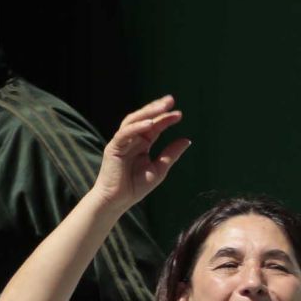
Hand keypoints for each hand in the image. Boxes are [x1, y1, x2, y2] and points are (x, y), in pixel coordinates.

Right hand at [87, 96, 190, 212]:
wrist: (118, 200)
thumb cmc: (136, 186)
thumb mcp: (160, 168)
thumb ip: (171, 154)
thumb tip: (188, 140)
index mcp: (142, 143)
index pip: (155, 126)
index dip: (166, 118)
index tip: (179, 114)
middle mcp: (131, 140)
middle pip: (143, 119)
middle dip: (156, 108)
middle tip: (171, 100)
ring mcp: (121, 142)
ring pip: (133, 121)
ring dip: (147, 113)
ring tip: (162, 107)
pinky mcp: (113, 148)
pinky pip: (125, 134)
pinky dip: (137, 127)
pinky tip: (150, 124)